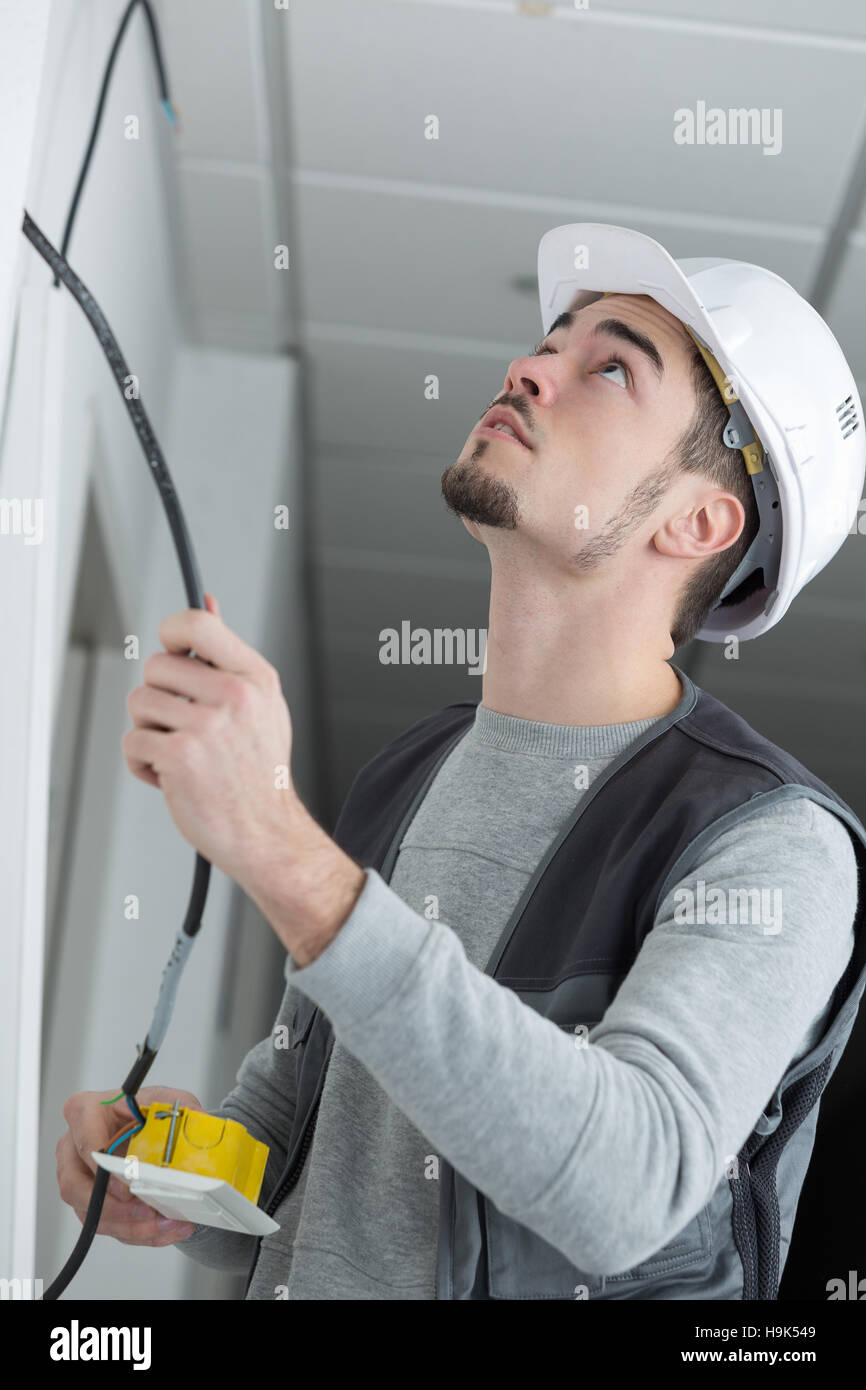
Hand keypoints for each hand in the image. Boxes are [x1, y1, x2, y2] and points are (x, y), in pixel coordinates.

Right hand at [56, 1087, 203, 1245]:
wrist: (153, 1126)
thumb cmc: (150, 1110)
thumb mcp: (169, 1101)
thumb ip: (181, 1111)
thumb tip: (195, 1127)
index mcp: (87, 1112)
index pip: (84, 1140)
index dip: (102, 1166)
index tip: (126, 1184)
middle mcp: (74, 1147)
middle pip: (75, 1187)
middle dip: (113, 1207)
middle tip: (145, 1212)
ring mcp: (80, 1177)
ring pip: (90, 1213)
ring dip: (130, 1225)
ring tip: (164, 1224)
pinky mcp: (91, 1203)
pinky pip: (108, 1225)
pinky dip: (138, 1232)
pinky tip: (165, 1229)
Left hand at [122, 595, 299, 885]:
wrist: (267, 833)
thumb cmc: (259, 772)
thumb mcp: (261, 704)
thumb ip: (228, 655)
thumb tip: (207, 601)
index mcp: (255, 678)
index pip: (198, 623)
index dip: (172, 632)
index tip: (173, 654)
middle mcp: (233, 697)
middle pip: (156, 665)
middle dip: (157, 696)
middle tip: (180, 724)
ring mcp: (206, 727)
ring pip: (139, 703)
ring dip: (149, 730)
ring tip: (178, 753)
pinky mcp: (180, 757)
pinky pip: (134, 740)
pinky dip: (142, 762)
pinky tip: (170, 776)